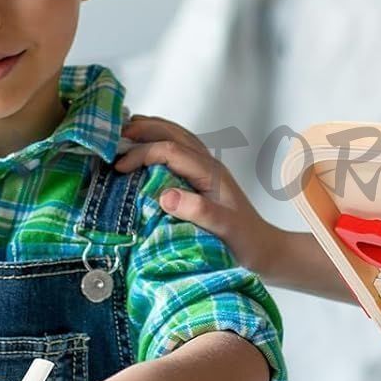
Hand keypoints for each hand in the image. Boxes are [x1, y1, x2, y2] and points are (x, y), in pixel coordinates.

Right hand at [114, 116, 280, 275]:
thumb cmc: (246, 242)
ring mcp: (207, 170)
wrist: (266, 250)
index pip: (170, 150)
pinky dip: (160, 142)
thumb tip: (164, 195)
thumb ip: (199, 211)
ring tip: (125, 132)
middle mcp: (209, 165)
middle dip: (144, 130)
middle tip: (114, 135)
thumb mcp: (224, 229)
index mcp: (210, 173)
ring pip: (177, 137)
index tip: (118, 168)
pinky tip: (147, 150)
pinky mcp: (204, 180)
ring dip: (151, 131)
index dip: (142, 153)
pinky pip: (179, 150)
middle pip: (173, 133)